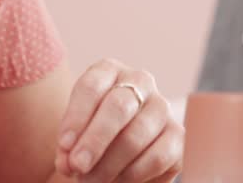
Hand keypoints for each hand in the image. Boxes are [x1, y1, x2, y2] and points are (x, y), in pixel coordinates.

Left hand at [54, 59, 182, 181]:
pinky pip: (158, 157)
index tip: (64, 146)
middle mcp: (139, 81)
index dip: (76, 118)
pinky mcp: (178, 135)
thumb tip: (69, 163)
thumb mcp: (74, 134)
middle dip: (95, 140)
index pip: (92, 87)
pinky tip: (117, 181)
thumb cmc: (90, 135)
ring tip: (91, 181)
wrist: (117, 149)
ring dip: (110, 164)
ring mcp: (161, 106)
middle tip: (78, 166)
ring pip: (136, 135)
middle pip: (118, 107)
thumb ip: (69, 147)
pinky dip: (133, 174)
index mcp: (109, 71)